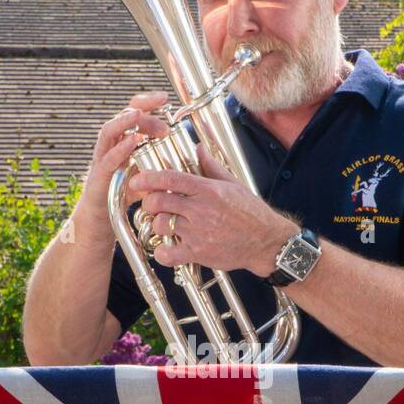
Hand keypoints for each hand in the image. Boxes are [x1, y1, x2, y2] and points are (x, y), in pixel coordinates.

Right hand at [77, 89, 170, 225]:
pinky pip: (108, 158)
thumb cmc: (127, 194)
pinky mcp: (99, 175)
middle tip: (161, 107)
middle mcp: (111, 145)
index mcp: (124, 140)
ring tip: (140, 115)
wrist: (102, 219)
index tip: (165, 97)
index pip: (134, 113)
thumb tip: (194, 152)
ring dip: (126, 122)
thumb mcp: (150, 172)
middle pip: (122, 117)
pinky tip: (134, 141)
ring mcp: (103, 158)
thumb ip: (165, 159)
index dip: (147, 103)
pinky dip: (121, 148)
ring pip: (109, 131)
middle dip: (142, 109)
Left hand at [128, 142, 296, 275]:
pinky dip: (162, 253)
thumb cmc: (251, 212)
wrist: (266, 241)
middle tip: (152, 205)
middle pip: (159, 202)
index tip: (137, 181)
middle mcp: (201, 210)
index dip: (148, 179)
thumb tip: (199, 148)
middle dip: (149, 203)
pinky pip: (169, 254)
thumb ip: (211, 166)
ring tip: (165, 225)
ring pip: (161, 225)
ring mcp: (198, 233)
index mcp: (208, 190)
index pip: (170, 179)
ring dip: (157, 225)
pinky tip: (167, 248)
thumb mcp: (233, 184)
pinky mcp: (199, 253)